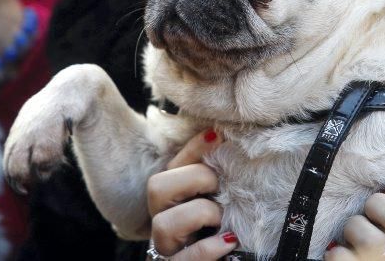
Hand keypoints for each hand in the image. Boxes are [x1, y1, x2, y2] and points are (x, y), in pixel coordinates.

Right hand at [146, 129, 238, 259]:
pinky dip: (207, 248)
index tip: (217, 135)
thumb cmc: (222, 227)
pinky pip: (183, 259)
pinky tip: (228, 241)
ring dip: (199, 214)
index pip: (172, 165)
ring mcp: (167, 247)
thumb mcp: (220, 197)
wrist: (223, 255)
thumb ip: (219, 175)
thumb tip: (226, 138)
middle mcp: (163, 219)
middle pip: (156, 187)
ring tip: (222, 218)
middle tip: (219, 186)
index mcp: (172, 198)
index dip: (193, 148)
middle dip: (193, 179)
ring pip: (162, 225)